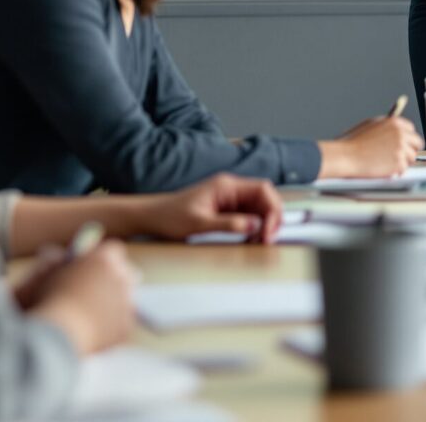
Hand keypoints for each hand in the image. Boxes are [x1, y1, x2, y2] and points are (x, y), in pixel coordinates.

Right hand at [25, 240, 136, 354]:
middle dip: (111, 281)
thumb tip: (56, 254)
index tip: (91, 268)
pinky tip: (92, 334)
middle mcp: (120, 277)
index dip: (101, 260)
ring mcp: (125, 302)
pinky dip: (110, 329)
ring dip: (111, 305)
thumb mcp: (40, 276)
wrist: (55, 336)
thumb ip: (51, 262)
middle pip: (124, 273)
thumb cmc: (43, 302)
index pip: (112, 251)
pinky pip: (121, 324)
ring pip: (124, 300)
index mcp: (103, 258)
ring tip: (88, 317)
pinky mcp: (125, 327)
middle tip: (94, 292)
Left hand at [130, 175, 284, 243]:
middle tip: (267, 239)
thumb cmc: (171, 217)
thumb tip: (254, 226)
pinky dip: (254, 226)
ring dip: (264, 223)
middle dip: (272, 217)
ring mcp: (230, 198)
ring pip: (259, 207)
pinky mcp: (226, 208)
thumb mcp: (199, 224)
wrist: (153, 217)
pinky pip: (249, 215)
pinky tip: (249, 239)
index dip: (272, 209)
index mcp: (226, 185)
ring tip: (258, 241)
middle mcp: (231, 189)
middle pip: (265, 197)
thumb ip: (228, 224)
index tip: (267, 231)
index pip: (262, 189)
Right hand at [319, 114, 422, 178]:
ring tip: (390, 164)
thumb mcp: (371, 126)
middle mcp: (400, 134)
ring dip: (404, 162)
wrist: (346, 156)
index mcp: (394, 123)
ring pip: (412, 157)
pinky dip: (397, 171)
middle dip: (411, 150)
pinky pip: (404, 169)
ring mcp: (401, 148)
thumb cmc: (353, 142)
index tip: (404, 144)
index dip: (407, 138)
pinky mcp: (399, 162)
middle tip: (403, 157)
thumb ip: (386, 127)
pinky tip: (386, 169)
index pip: (411, 130)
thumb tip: (397, 131)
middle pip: (417, 143)